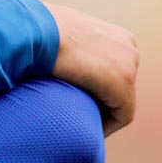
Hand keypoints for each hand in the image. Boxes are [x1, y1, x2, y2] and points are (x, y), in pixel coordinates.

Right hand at [43, 3, 137, 135]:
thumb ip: (63, 43)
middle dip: (99, 101)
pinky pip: (122, 116)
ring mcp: (129, 65)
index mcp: (115, 35)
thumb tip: (48, 52)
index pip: (112, 69)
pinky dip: (106, 127)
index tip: (74, 101)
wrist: (33, 31)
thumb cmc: (32, 30)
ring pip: (121, 102)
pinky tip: (85, 132)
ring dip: (101, 114)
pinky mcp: (122, 86)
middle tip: (74, 114)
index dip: (94, 89)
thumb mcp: (55, 31)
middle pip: (120, 86)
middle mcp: (128, 48)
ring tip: (77, 124)